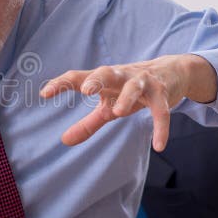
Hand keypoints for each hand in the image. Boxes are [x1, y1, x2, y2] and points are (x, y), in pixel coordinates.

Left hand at [40, 54, 216, 150]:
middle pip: (106, 72)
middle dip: (96, 79)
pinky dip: (161, 128)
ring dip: (127, 97)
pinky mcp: (163, 93)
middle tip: (85, 90)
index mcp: (104, 79)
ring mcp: (143, 82)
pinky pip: (162, 111)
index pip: (78, 77)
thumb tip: (64, 141)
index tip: (44, 93)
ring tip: (118, 112)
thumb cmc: (131, 90)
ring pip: (135, 86)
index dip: (61, 83)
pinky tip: (158, 145)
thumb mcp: (108, 107)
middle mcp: (122, 76)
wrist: (172, 72)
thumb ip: (87, 124)